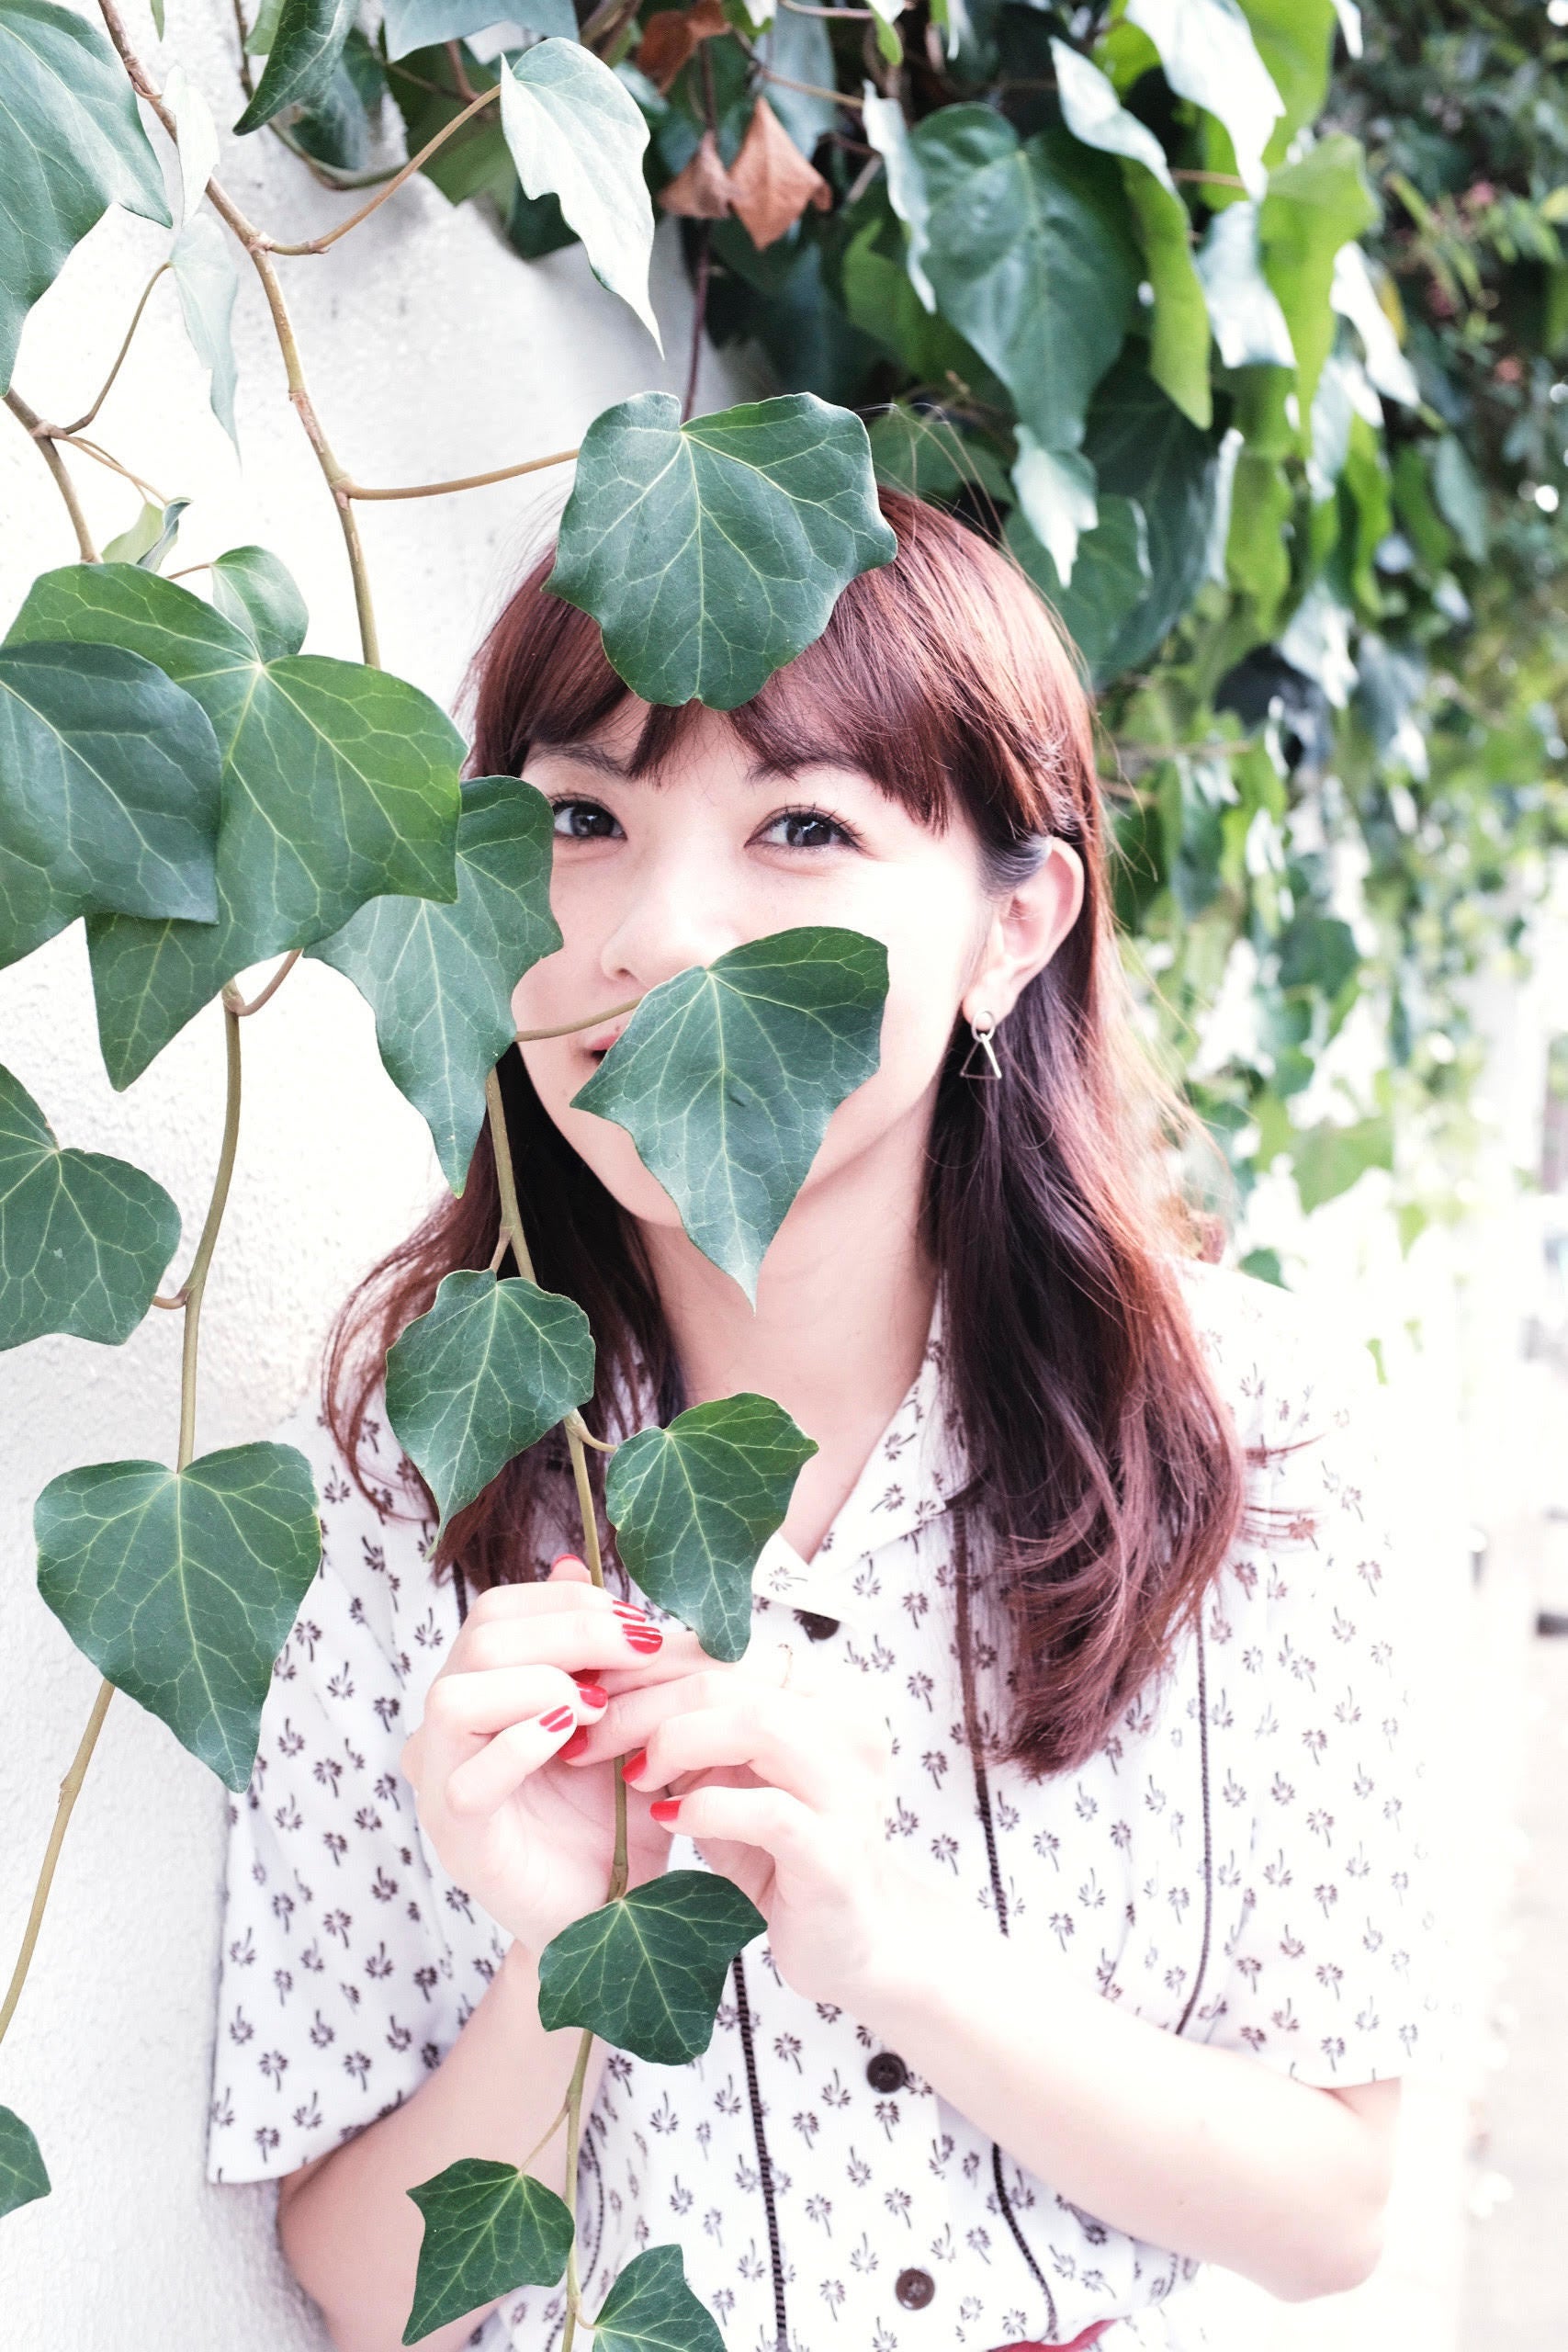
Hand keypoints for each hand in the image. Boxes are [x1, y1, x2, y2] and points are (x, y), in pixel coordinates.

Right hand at [398, 1557, 672, 1955]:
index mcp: (479, 1690)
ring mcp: (441, 1784)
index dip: (570, 1605)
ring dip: (540, 1682)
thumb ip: (591, 1648)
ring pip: (455, 1694)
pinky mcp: (457, 1838)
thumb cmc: (613, 1812)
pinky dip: (524, 1741)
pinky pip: (470, 1776)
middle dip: (571, 1633)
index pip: (498, 1611)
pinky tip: (574, 1735)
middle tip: (640, 1651)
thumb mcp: (615, 1715)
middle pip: (480, 1638)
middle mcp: (446, 1731)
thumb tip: (570, 1563)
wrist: (617, 1914)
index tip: (639, 1625)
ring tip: (599, 1705)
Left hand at [561, 1631, 912, 2008]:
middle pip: (729, 1682)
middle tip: (588, 1735)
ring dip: (674, 1743)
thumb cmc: (780, 1847)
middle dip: (643, 1705)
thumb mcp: (734, 1772)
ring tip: (632, 1776)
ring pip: (755, 1726)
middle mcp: (851, 1725)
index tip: (590, 1686)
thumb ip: (695, 1723)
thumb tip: (605, 1675)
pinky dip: (704, 1809)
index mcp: (828, 1691)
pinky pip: (765, 1812)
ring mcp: (851, 1788)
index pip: (724, 1651)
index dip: (648, 1664)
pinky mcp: (836, 1853)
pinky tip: (667, 1818)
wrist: (849, 1936)